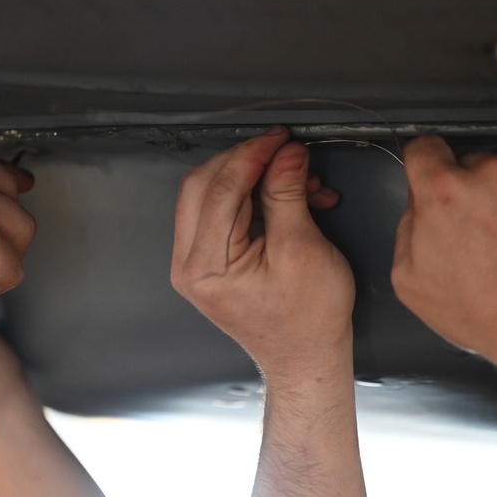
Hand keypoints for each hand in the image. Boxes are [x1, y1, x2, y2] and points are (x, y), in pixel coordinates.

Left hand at [171, 127, 354, 382]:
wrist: (306, 357)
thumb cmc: (308, 319)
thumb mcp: (303, 250)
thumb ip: (287, 195)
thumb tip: (286, 153)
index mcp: (205, 267)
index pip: (219, 191)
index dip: (251, 156)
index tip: (280, 139)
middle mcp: (188, 263)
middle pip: (204, 185)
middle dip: (248, 161)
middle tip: (287, 150)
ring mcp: (194, 261)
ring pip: (211, 193)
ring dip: (255, 177)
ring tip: (304, 182)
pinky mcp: (209, 258)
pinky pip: (223, 211)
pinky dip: (255, 196)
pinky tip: (294, 196)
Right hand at [391, 136, 496, 363]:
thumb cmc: (485, 311)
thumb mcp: (410, 279)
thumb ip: (408, 229)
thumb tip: (420, 210)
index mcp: (445, 190)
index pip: (423, 147)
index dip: (423, 164)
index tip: (428, 176)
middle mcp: (492, 173)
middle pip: (469, 163)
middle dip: (467, 191)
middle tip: (473, 232)